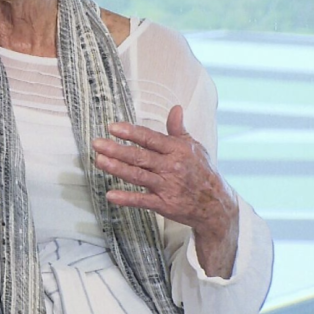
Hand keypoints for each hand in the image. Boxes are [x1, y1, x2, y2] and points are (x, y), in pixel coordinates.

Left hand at [91, 105, 238, 277]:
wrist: (217, 205)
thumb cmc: (202, 172)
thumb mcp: (194, 147)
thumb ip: (178, 129)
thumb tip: (176, 108)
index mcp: (177, 150)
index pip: (150, 138)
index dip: (131, 132)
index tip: (113, 127)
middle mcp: (171, 167)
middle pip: (140, 156)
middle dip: (117, 149)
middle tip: (97, 143)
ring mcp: (167, 186)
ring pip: (138, 176)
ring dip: (118, 169)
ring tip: (99, 161)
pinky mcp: (164, 204)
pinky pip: (143, 201)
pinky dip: (127, 198)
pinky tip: (111, 195)